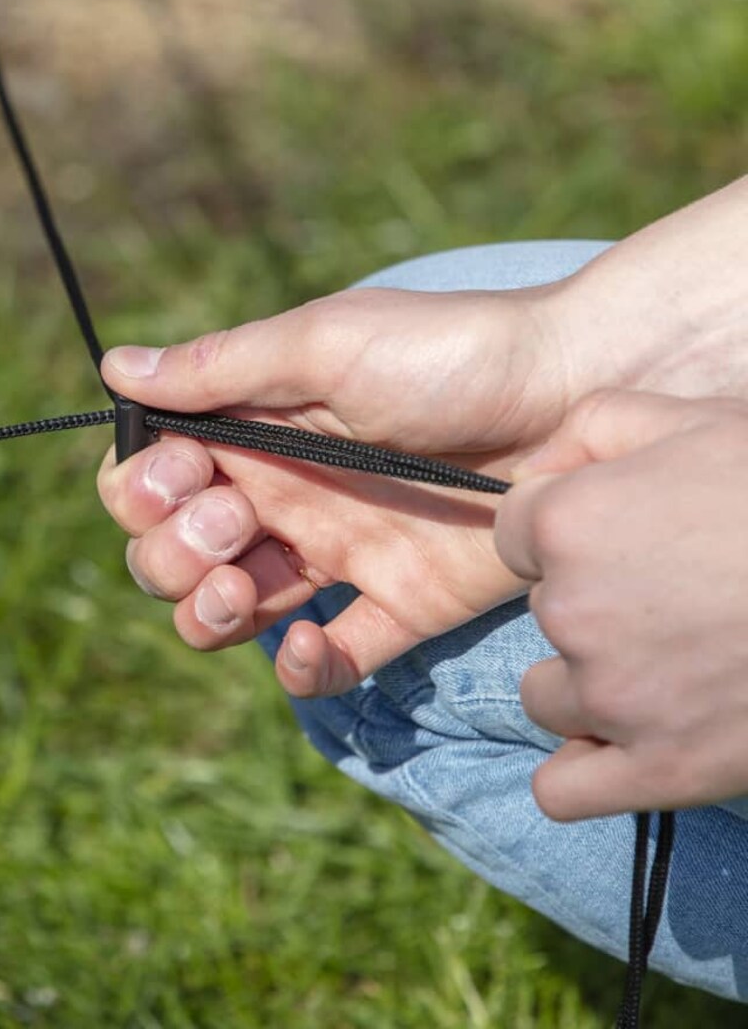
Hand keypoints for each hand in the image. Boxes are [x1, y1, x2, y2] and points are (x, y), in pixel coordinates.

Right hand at [98, 282, 566, 697]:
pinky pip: (330, 658)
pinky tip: (309, 642)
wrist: (573, 392)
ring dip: (208, 614)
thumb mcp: (319, 345)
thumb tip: (112, 366)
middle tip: (230, 524)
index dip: (142, 492)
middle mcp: (278, 496)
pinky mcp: (393, 604)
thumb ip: (218, 369)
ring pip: (230, 613)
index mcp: (249, 431)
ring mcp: (332, 554)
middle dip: (171, 554)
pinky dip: (304, 669)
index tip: (181, 477)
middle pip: (173, 556)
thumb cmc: (444, 351)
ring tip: (244, 590)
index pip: (151, 480)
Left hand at [495, 390, 747, 819]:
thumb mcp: (694, 418)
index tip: (625, 534)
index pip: (514, 535)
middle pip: (542, 612)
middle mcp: (572, 612)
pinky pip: (564, 791)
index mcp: (567, 524)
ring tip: (669, 665)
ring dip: (589, 683)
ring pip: (547, 697)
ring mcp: (616, 699)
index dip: (567, 531)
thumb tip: (539, 467)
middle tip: (677, 594)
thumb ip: (594, 426)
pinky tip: (624, 744)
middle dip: (591, 601)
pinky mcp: (665, 771)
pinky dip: (583, 772)